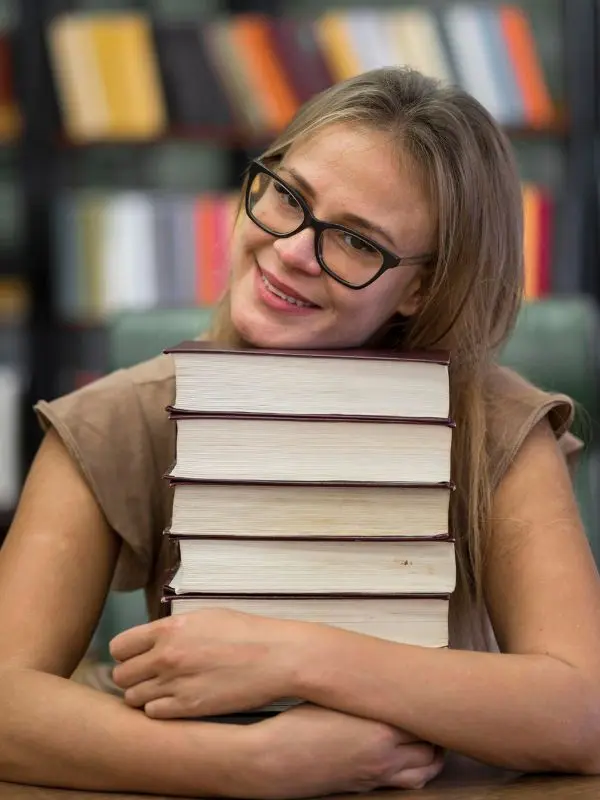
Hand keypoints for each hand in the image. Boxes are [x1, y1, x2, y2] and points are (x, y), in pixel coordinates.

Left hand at [110, 608, 307, 718]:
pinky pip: (153, 714)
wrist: (276, 657)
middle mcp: (166, 656)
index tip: (137, 656)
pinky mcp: (188, 708)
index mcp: (169, 629)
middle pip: (121, 675)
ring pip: (133, 698)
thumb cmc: (247, 633)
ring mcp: (175, 684)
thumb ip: (174, 629)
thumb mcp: (206, 617)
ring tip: (166, 689)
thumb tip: (155, 639)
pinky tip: (178, 701)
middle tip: (151, 675)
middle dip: (133, 675)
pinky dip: (160, 709)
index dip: (126, 653)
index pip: (119, 646)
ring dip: (145, 694)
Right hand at [244, 704, 444, 797]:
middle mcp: (386, 757)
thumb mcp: (333, 698)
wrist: (274, 761)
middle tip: (434, 713)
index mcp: (381, 731)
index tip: (431, 692)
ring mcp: (377, 777)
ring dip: (432, 756)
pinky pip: (405, 783)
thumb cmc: (297, 725)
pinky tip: (405, 756)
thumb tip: (382, 683)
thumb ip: (366, 694)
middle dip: (436, 732)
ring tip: (429, 737)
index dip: (429, 705)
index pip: (424, 719)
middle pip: (432, 749)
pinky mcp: (364, 788)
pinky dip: (415, 771)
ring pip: (424, 772)